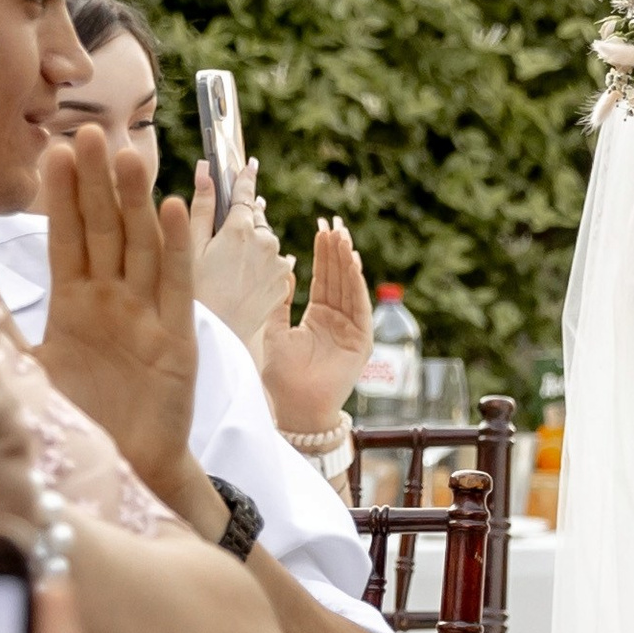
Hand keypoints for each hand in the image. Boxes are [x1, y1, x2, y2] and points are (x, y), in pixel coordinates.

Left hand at [35, 129, 200, 503]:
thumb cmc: (81, 419)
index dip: (62, 196)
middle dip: (98, 182)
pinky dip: (177, 248)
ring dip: (136, 202)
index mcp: (75, 304)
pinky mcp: (177, 340)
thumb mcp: (29, 370)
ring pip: (141, 247)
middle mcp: (113, 301)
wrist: (127, 468)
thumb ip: (0, 327)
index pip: (66, 238)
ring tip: (131, 156)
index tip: (54, 150)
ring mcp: (147, 316)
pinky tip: (175, 209)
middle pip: (106, 231)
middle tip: (92, 132)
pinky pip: (176, 286)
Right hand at [190, 159, 295, 352]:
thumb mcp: (189, 247)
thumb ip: (202, 207)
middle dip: (243, 219)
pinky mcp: (283, 282)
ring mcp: (278, 263)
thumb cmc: (191, 292)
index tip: (249, 165)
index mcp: (241, 229)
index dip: (244, 178)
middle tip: (225, 230)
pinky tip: (241, 278)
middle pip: (255, 219)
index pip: (244, 193)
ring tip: (228, 264)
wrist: (215, 338)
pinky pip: (274, 264)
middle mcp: (267, 242)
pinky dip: (261, 264)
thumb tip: (206, 169)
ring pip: (266, 242)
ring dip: (252, 244)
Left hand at [260, 218, 373, 437]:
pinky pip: (359, 307)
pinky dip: (357, 285)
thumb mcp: (273, 330)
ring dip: (347, 262)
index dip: (322, 255)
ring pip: (350, 289)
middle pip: (339, 279)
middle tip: (334, 225)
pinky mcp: (361, 342)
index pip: (323, 279)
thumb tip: (283, 269)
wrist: (294, 407)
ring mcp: (351, 331)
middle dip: (336, 252)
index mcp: (318, 318)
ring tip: (342, 237)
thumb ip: (279, 302)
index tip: (320, 229)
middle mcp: (338, 321)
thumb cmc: (280, 376)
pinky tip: (352, 264)